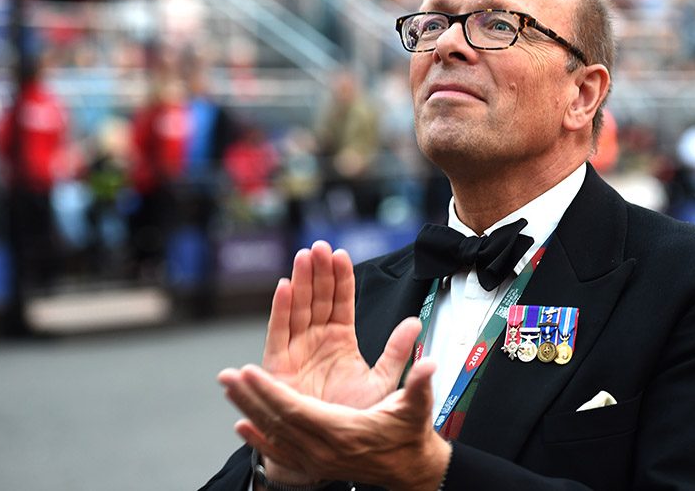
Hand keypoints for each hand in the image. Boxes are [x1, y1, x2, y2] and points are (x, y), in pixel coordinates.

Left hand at [219, 359, 450, 490]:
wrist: (409, 469)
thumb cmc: (409, 435)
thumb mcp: (417, 407)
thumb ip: (420, 384)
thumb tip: (428, 365)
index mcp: (343, 431)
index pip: (297, 410)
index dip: (271, 392)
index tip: (251, 373)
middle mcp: (324, 449)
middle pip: (278, 421)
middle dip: (250, 397)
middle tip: (227, 376)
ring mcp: (317, 460)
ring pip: (274, 434)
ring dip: (248, 411)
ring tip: (229, 390)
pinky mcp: (315, 465)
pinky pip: (280, 452)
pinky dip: (259, 440)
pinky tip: (242, 428)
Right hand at [261, 242, 420, 405]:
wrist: (331, 448)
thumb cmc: (354, 417)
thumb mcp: (382, 381)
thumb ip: (397, 351)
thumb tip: (415, 323)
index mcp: (341, 340)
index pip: (341, 302)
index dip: (341, 278)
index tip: (341, 254)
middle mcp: (317, 340)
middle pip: (317, 298)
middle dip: (318, 271)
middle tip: (320, 247)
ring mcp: (297, 350)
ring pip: (298, 308)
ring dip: (300, 281)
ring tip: (305, 257)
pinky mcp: (279, 365)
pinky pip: (279, 332)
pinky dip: (280, 309)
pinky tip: (285, 286)